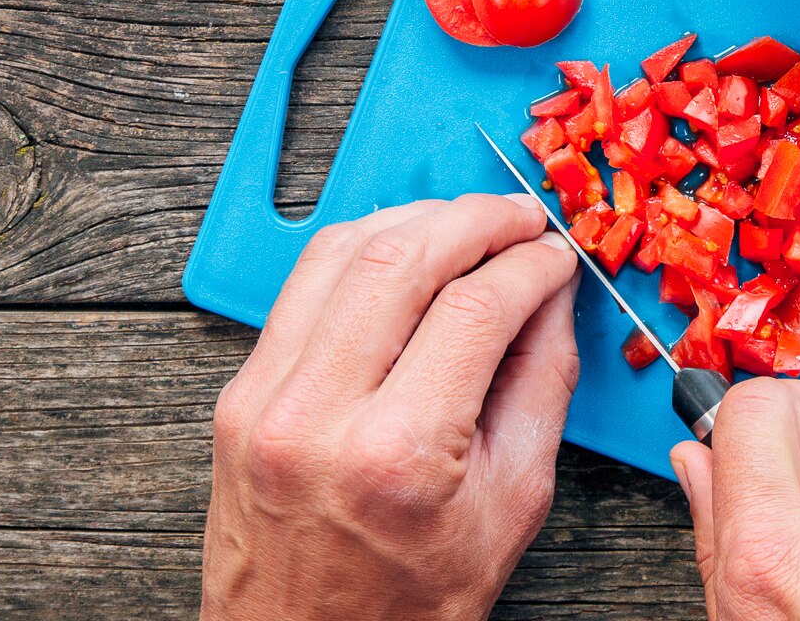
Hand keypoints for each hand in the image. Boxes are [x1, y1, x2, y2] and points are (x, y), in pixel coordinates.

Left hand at [202, 194, 579, 620]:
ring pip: (343, 250)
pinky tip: (405, 249)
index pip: (478, 307)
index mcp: (399, 454)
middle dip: (478, 220)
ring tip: (468, 223)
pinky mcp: (239, 394)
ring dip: (417, 219)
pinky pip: (303, 285)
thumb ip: (542, 384)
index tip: (559, 255)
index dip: (532, 266)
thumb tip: (552, 295)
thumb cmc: (410, 602)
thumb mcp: (513, 503)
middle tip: (522, 217)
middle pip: (406, 258)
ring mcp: (265, 399)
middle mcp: (318, 415)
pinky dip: (362, 249)